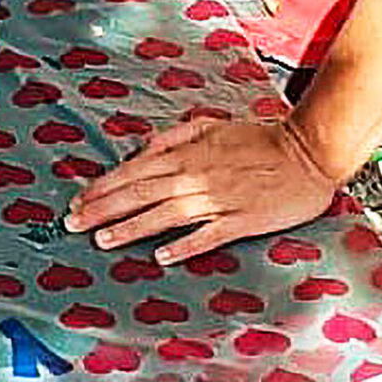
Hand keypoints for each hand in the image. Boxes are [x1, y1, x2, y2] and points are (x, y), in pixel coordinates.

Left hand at [65, 113, 342, 262]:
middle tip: (73, 222)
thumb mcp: (213, 124)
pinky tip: (161, 256)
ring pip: (166, 214)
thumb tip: (145, 146)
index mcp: (188, 152)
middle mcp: (197, 175)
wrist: (308, 152)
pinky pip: (208, 235)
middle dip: (103, 207)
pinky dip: (184, 245)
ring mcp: (219, 199)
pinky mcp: (242, 220)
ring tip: (102, 239)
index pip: (135, 170)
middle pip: (141, 192)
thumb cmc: (260, 138)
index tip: (78, 200)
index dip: (104, 186)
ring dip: (132, 227)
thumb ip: (176, 135)